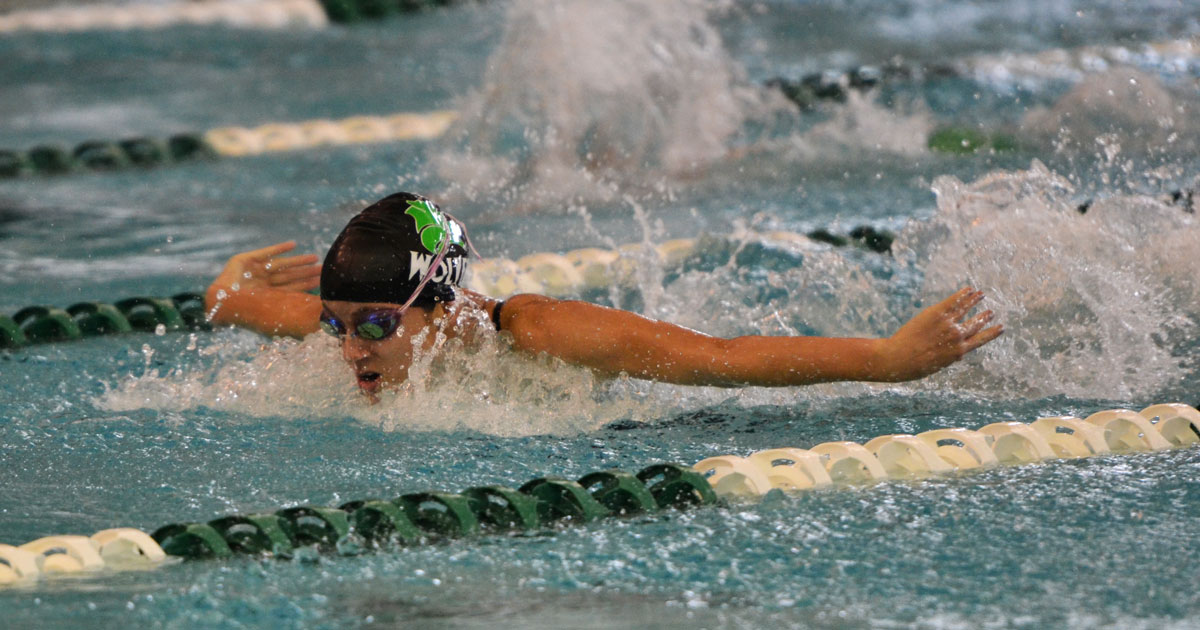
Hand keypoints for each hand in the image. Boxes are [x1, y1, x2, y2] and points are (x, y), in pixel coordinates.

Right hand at [206, 241, 320, 325]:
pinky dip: (279, 249)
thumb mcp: (268, 311)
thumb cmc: (242, 310)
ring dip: (297, 261)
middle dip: (306, 272)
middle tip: (323, 268)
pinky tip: (293, 244)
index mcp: (267, 296)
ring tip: (314, 258)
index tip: (323, 280)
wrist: (220, 302)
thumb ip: (285, 308)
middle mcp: (263, 283)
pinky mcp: (245, 260)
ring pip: (281, 265)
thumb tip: (310, 317)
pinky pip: (266, 253)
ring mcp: (254, 272)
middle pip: (289, 277)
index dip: (307, 284)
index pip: (292, 289)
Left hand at [877, 287, 1002, 381]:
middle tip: (991, 312)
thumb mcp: (939, 365)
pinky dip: (963, 294)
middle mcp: (957, 337)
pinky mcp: (937, 313)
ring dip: (975, 300)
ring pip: (966, 308)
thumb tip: (960, 356)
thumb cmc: (916, 366)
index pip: (982, 339)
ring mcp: (948, 324)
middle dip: (985, 317)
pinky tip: (968, 289)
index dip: (992, 333)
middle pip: (976, 323)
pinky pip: (954, 301)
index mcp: (959, 351)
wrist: (899, 358)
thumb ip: (951, 358)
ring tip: (981, 294)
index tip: (1001, 327)